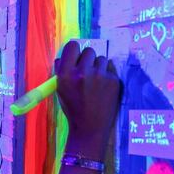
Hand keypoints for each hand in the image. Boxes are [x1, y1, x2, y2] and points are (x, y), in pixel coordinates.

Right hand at [55, 41, 120, 159]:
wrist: (90, 128)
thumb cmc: (73, 108)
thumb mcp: (60, 90)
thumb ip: (62, 71)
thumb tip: (65, 56)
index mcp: (65, 74)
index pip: (72, 46)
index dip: (75, 51)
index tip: (77, 57)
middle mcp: (82, 72)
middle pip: (89, 50)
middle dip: (88, 59)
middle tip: (87, 72)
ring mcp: (99, 76)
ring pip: (101, 59)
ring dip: (99, 67)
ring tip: (96, 82)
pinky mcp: (113, 81)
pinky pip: (111, 69)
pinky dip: (108, 76)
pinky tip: (103, 89)